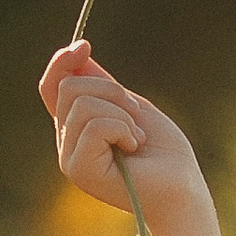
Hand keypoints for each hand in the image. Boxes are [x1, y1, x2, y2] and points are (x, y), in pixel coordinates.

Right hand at [36, 40, 204, 221]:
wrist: (183, 189)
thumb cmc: (165, 154)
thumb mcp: (132, 107)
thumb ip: (102, 86)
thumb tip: (78, 55)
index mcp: (77, 129)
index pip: (52, 87)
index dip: (61, 62)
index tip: (84, 46)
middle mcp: (68, 144)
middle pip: (69, 88)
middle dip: (111, 91)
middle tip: (137, 116)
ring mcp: (71, 159)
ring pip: (82, 104)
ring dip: (121, 114)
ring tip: (138, 138)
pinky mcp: (80, 171)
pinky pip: (95, 125)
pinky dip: (122, 128)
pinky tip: (134, 149)